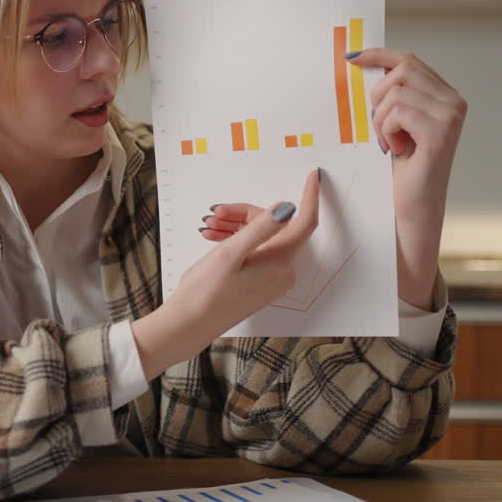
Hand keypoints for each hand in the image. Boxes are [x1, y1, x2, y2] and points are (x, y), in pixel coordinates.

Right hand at [179, 168, 320, 331]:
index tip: (312, 176)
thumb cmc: (206, 291)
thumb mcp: (231, 252)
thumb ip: (261, 228)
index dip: (309, 197)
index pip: (305, 222)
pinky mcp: (261, 284)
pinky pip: (257, 253)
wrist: (189, 325)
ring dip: (238, 227)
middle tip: (216, 212)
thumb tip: (288, 208)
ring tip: (208, 227)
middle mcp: (283, 272)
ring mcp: (273, 280)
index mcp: (280, 262)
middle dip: (246, 214)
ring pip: (263, 239)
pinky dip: (239, 242)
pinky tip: (215, 238)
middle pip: (276, 228)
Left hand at [345, 48, 465, 309]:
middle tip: (378, 126)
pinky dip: (385, 131)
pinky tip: (394, 150)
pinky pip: (397, 113)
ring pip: (395, 94)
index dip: (379, 54)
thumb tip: (362, 62)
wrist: (411, 207)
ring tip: (389, 143)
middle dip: (377, 96)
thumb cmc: (401, 168)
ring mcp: (451, 116)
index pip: (409, 60)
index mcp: (445, 96)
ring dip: (380, 120)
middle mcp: (454, 102)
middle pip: (402, 70)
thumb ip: (392, 95)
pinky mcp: (440, 133)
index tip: (351, 58)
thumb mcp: (395, 123)